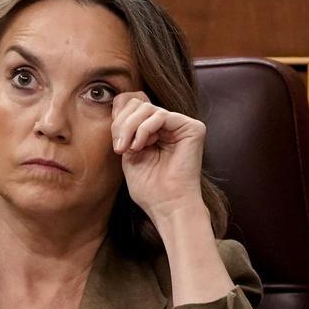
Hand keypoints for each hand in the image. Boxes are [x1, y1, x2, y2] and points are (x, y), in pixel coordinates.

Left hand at [111, 92, 206, 222]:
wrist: (167, 205)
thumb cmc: (149, 186)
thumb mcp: (128, 150)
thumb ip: (124, 127)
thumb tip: (118, 103)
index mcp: (156, 129)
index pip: (134, 105)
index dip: (119, 118)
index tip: (115, 143)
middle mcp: (171, 125)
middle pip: (138, 103)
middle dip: (122, 124)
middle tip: (119, 147)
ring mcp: (183, 125)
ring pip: (147, 108)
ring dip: (131, 128)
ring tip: (129, 149)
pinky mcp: (193, 128)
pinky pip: (161, 115)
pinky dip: (144, 129)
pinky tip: (141, 146)